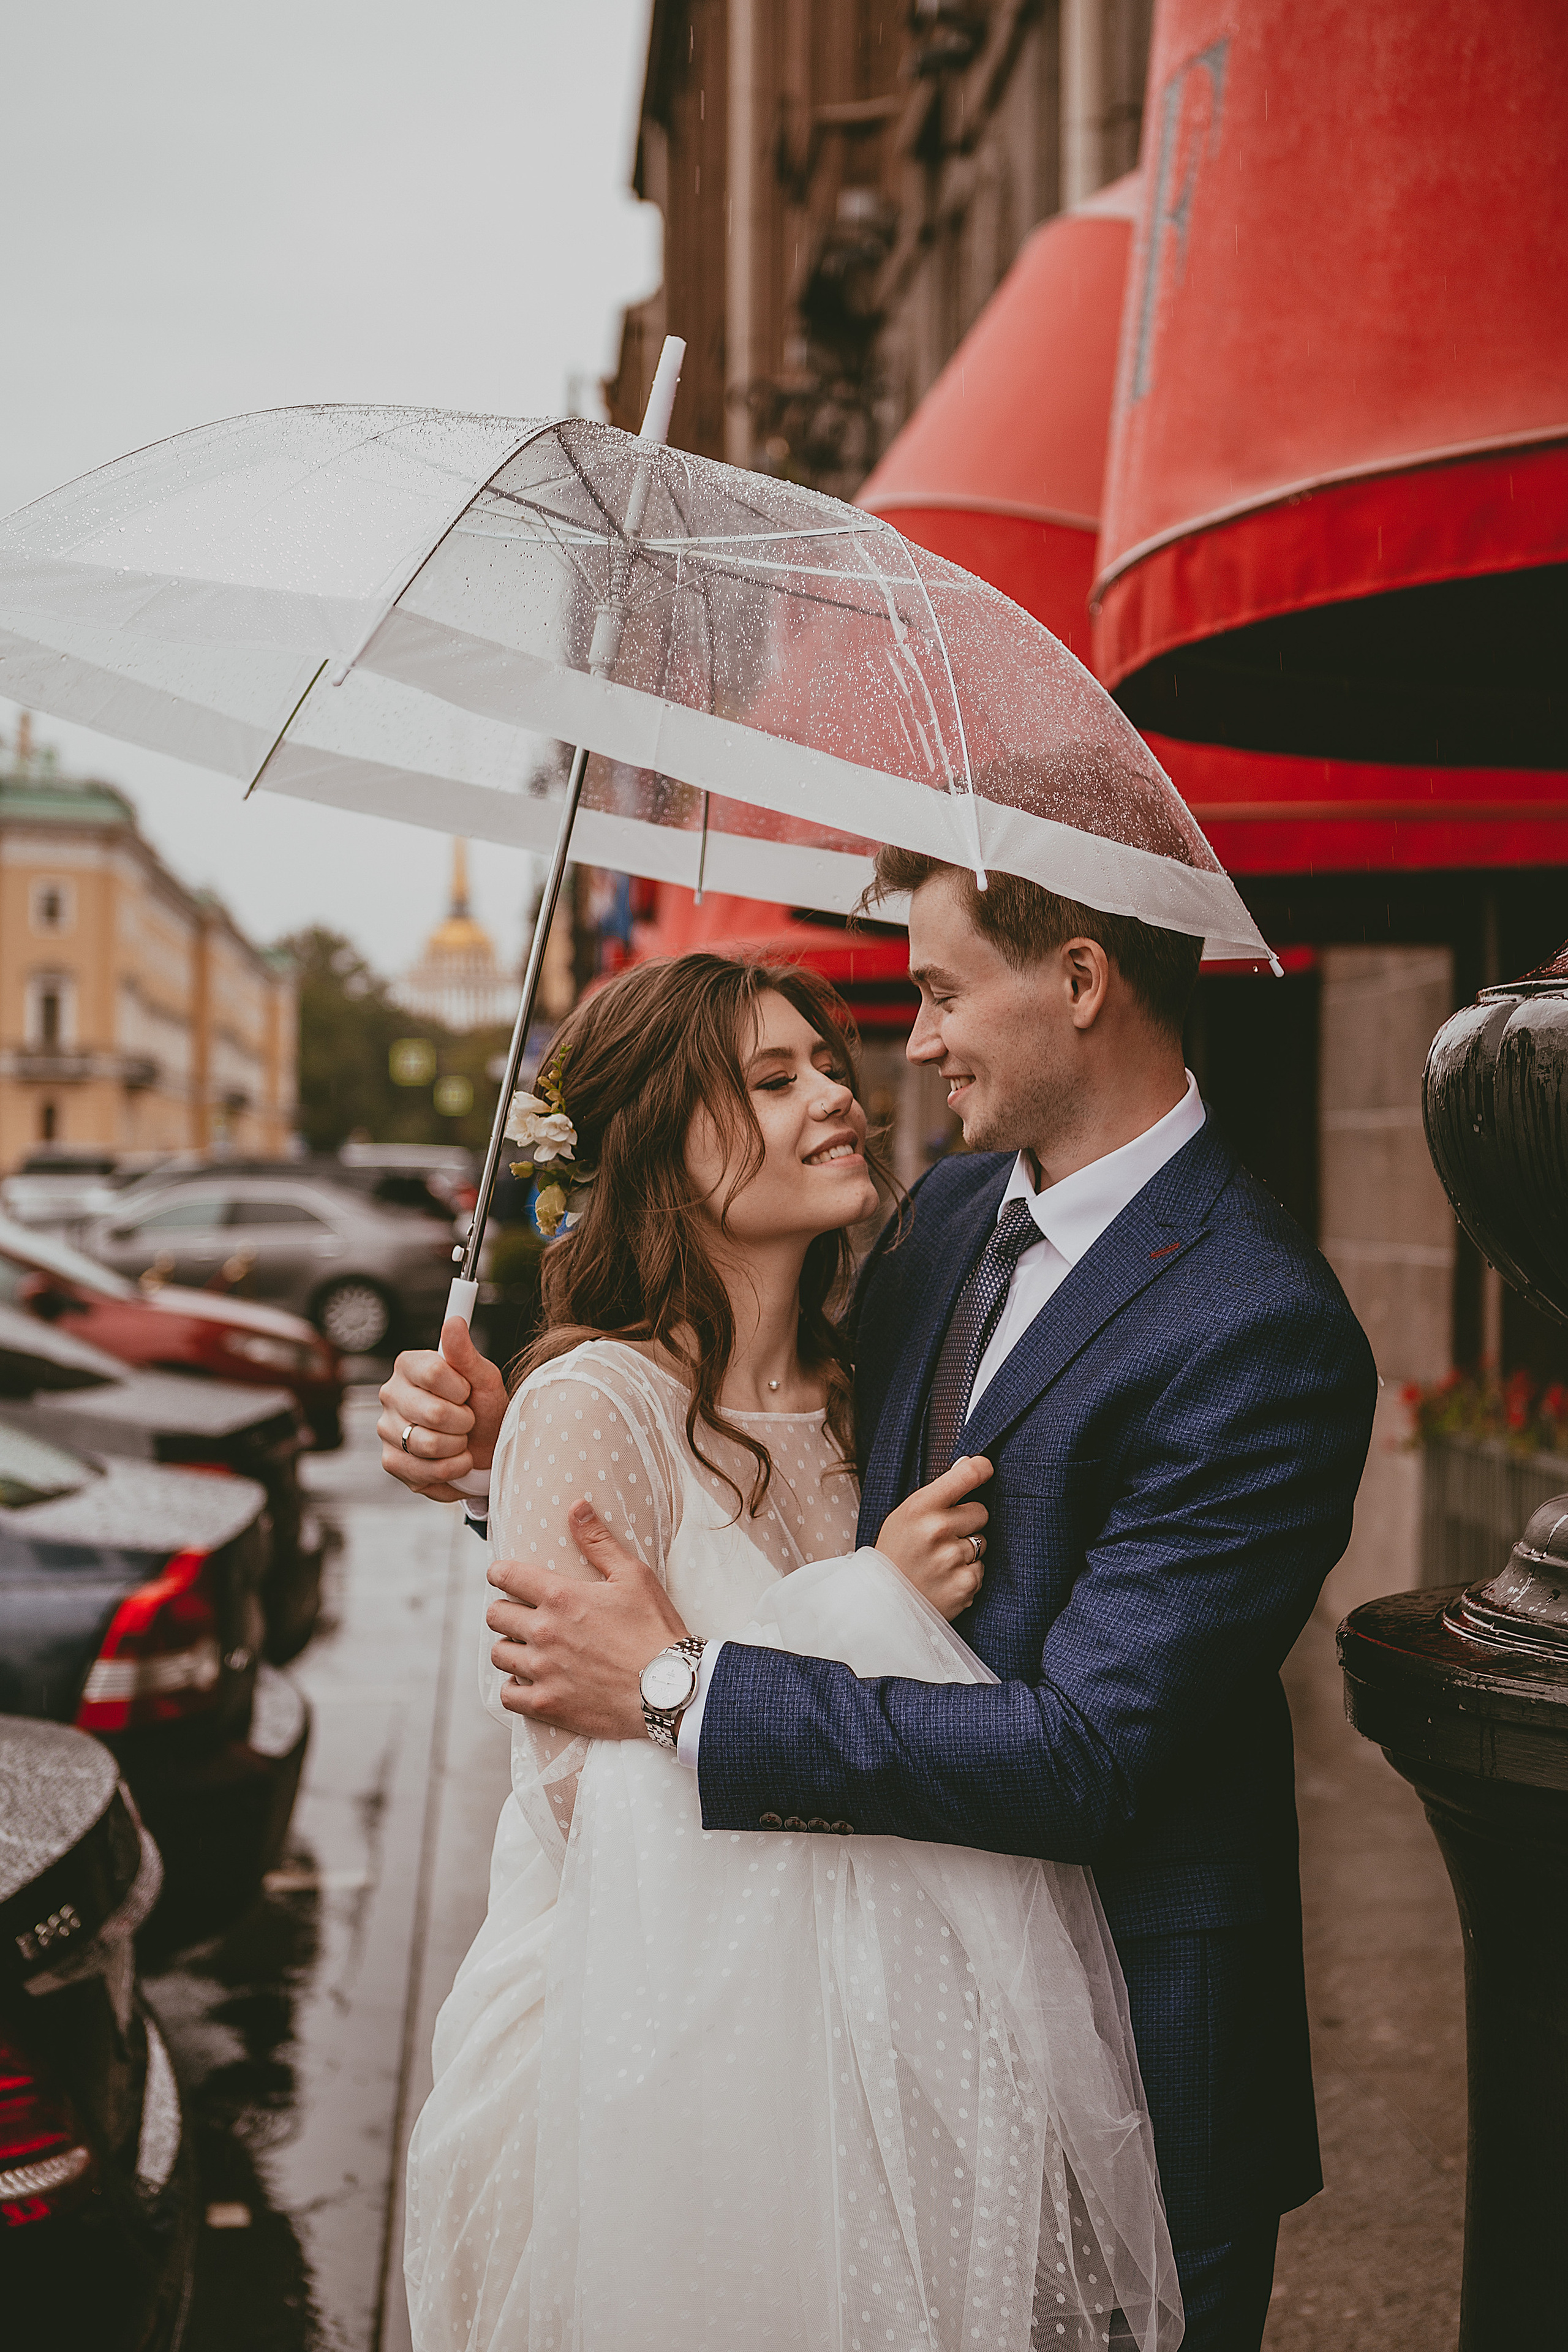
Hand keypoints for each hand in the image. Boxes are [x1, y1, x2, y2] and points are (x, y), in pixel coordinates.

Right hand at [377, 1316, 508, 1500]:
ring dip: (458, 1447)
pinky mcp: (391, 1461)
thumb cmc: (484, 1408)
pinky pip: (424, 1472)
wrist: (485, 1449)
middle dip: (464, 1421)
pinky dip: (451, 1470)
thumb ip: (466, 1353)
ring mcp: (386, 1429)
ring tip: (460, 1440)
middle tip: (467, 1420)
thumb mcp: (483, 1378)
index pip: (432, 1372)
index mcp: (409, 1365)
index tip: (467, 1393)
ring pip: (428, 1445)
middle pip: (433, 1413)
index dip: (460, 1388)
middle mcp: (390, 1394)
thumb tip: (452, 1322)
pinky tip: (454, 1460)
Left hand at [487, 1498, 688, 1737]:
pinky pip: (508, 1694)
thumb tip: (576, 1506)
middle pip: (495, 1615)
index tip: (502, 1576)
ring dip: (510, 1647)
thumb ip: (599, 1542)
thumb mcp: (634, 1576)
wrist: (671, 1689)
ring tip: (527, 1647)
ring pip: (499, 1654)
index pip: (506, 1576)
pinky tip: (530, 1681)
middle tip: (521, 1614)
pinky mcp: (547, 1704)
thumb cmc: (655, 1629)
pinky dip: (515, 1687)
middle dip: (505, 1610)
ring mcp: (543, 1670)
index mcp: (561, 1597)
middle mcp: (544, 1632)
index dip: (500, 1573)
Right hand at [876, 1455, 993, 1620]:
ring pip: (982, 1542)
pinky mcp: (965, 1585)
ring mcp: (952, 1560)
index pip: (967, 1475)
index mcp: (920, 1507)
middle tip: (942, 1536)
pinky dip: (967, 1575)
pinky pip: (981, 1569)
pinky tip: (944, 1579)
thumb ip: (939, 1491)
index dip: (981, 1469)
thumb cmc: (895, 1553)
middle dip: (968, 1521)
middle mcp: (937, 1530)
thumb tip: (971, 1462)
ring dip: (967, 1551)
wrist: (882, 1603)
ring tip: (939, 1561)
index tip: (985, 1468)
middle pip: (981, 1511)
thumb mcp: (905, 1515)